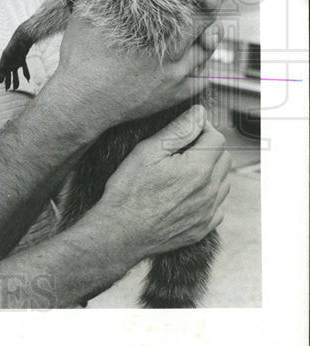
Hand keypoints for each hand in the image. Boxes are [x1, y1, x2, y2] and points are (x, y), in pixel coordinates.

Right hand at [45, 0, 223, 130]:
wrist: (79, 103)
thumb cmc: (80, 61)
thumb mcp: (84, 17)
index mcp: (153, 28)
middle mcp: (171, 51)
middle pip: (206, 19)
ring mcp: (176, 75)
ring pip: (208, 49)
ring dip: (209, 32)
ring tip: (204, 23)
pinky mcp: (174, 94)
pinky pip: (203, 78)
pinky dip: (203, 65)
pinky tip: (195, 56)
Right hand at [89, 105, 230, 260]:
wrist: (121, 232)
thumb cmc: (129, 191)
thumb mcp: (147, 152)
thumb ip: (178, 131)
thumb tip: (199, 113)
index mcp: (198, 169)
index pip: (217, 138)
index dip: (202, 128)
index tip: (186, 130)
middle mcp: (210, 191)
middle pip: (224, 159)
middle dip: (208, 148)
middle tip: (181, 149)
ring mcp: (209, 212)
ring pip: (223, 182)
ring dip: (210, 171)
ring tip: (181, 171)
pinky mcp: (204, 228)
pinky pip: (218, 205)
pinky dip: (207, 194)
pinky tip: (184, 193)